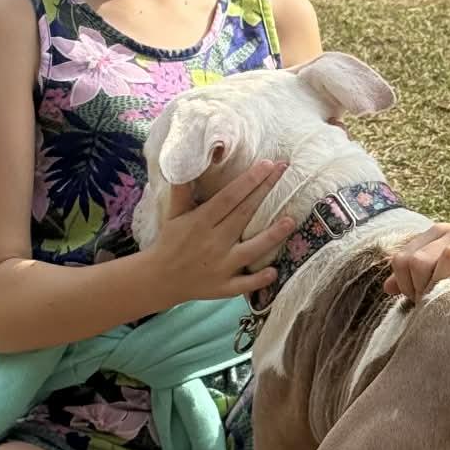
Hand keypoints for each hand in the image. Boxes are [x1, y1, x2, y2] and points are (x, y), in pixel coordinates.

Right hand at [147, 159, 293, 306]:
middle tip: (285, 172)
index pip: (229, 197)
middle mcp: (213, 242)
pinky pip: (244, 284)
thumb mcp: (173, 213)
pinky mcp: (223, 287)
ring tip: (291, 221)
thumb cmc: (170, 241)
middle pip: (244, 214)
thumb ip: (182, 189)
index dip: (249, 180)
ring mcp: (220, 266)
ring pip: (251, 250)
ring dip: (272, 236)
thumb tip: (186, 161)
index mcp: (200, 221)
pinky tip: (275, 271)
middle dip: (265, 191)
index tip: (267, 164)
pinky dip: (259, 280)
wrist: (159, 279)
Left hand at [385, 221, 449, 301]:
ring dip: (443, 284)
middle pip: (420, 260)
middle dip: (420, 289)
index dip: (405, 285)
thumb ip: (418, 272)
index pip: (403, 259)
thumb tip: (387, 288)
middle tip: (435, 306)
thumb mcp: (446, 260)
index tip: (419, 301)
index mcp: (437, 236)